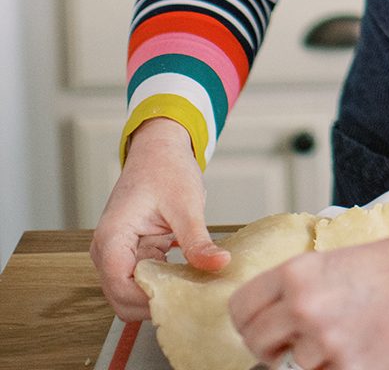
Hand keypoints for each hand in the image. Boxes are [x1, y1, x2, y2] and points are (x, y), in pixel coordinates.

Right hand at [89, 117, 230, 319]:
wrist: (160, 149)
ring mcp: (117, 254)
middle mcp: (107, 251)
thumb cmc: (166, 168)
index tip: (183, 298)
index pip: (121, 288)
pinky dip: (165, 281)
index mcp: (112, 238)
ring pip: (133, 293)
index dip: (150, 300)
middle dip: (156, 301)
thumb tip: (218, 264)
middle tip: (194, 295)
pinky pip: (144, 278)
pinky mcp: (131, 253)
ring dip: (161, 292)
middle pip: (123, 298)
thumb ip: (198, 240)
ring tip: (195, 285)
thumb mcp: (186, 204)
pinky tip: (190, 275)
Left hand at [229, 225, 388, 369]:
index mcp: (296, 273)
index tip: (265, 325)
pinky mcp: (351, 368)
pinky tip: (357, 347)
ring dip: (311, 360)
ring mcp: (326, 341)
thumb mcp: (332, 265)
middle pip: (257, 345)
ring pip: (290, 369)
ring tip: (341, 337)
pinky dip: (336, 367)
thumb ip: (297, 293)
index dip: (251, 321)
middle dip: (274, 347)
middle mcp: (304, 306)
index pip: (240, 310)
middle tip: (299, 339)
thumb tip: (271, 332)